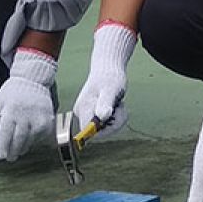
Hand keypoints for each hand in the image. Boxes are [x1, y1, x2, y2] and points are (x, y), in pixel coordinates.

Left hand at [0, 49, 57, 161]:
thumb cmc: (12, 93)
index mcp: (10, 111)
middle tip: (7, 157)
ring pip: (29, 142)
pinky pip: (39, 138)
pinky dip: (32, 141)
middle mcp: (26, 116)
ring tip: (16, 149)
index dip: (1, 148)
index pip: (5, 135)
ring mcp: (39, 119)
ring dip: (21, 148)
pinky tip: (27, 138)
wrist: (33, 81)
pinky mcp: (48, 122)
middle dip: (11, 152)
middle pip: (18, 141)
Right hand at [71, 22, 136, 139]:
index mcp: (83, 109)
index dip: (104, 129)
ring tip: (118, 104)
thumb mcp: (110, 90)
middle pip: (98, 132)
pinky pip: (107, 124)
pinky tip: (117, 105)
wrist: (109, 68)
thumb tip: (102, 117)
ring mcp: (87, 114)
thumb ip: (105, 104)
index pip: (89, 132)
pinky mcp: (94, 114)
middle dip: (114, 123)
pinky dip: (116, 117)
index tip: (113, 116)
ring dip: (117, 119)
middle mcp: (82, 113)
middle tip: (120, 107)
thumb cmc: (110, 77)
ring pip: (105, 128)